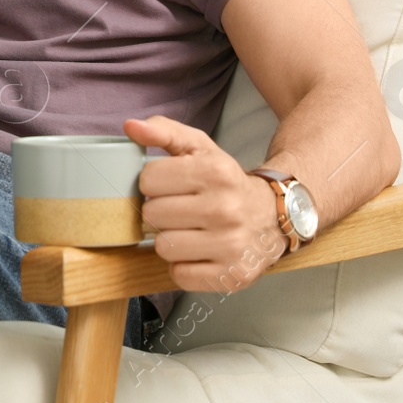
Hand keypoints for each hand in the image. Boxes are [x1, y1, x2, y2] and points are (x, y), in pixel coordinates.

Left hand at [124, 115, 287, 292]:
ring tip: (190, 231)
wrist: (272, 217)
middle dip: (161, 212)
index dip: (153, 183)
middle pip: (153, 214)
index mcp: (215, 172)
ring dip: (170, 241)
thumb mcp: (200, 148)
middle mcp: (225, 208)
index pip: (148, 179)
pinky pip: (180, 276)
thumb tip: (130, 126)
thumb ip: (164, 132)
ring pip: (163, 247)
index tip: (170, 186)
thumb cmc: (225, 182)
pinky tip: (199, 253)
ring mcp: (230, 245)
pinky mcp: (232, 275)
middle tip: (180, 210)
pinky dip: (184, 266)